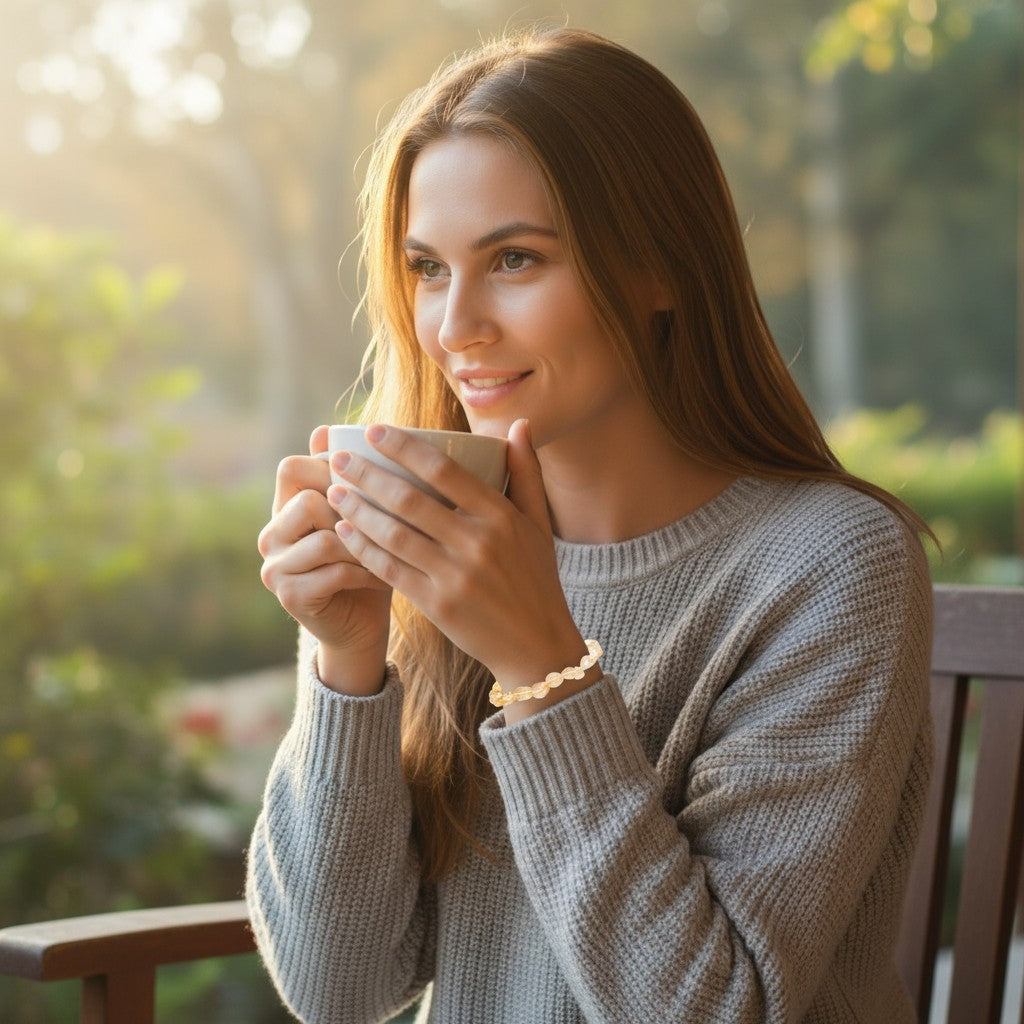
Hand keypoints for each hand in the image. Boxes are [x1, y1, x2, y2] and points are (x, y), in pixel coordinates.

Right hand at [257, 425, 391, 693]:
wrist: (362, 625)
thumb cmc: (370, 560)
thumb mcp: (364, 514)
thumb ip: (352, 477)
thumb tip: (325, 428)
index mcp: (285, 507)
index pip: (291, 467)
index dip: (329, 467)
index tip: (367, 479)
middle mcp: (272, 534)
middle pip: (306, 498)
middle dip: (351, 508)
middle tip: (385, 521)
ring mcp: (275, 566)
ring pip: (323, 536)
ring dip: (365, 543)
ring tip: (393, 550)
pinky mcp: (290, 596)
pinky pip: (333, 571)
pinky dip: (366, 571)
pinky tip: (387, 576)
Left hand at [327, 419, 591, 697]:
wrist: (535, 644)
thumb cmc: (535, 578)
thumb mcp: (538, 523)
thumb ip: (526, 471)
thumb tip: (520, 423)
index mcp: (501, 516)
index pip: (444, 470)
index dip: (404, 448)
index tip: (374, 432)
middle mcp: (477, 543)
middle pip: (410, 500)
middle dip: (367, 476)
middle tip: (338, 460)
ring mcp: (456, 576)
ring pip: (394, 535)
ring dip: (358, 510)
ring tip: (334, 492)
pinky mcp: (437, 605)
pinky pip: (391, 570)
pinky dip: (364, 549)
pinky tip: (345, 532)